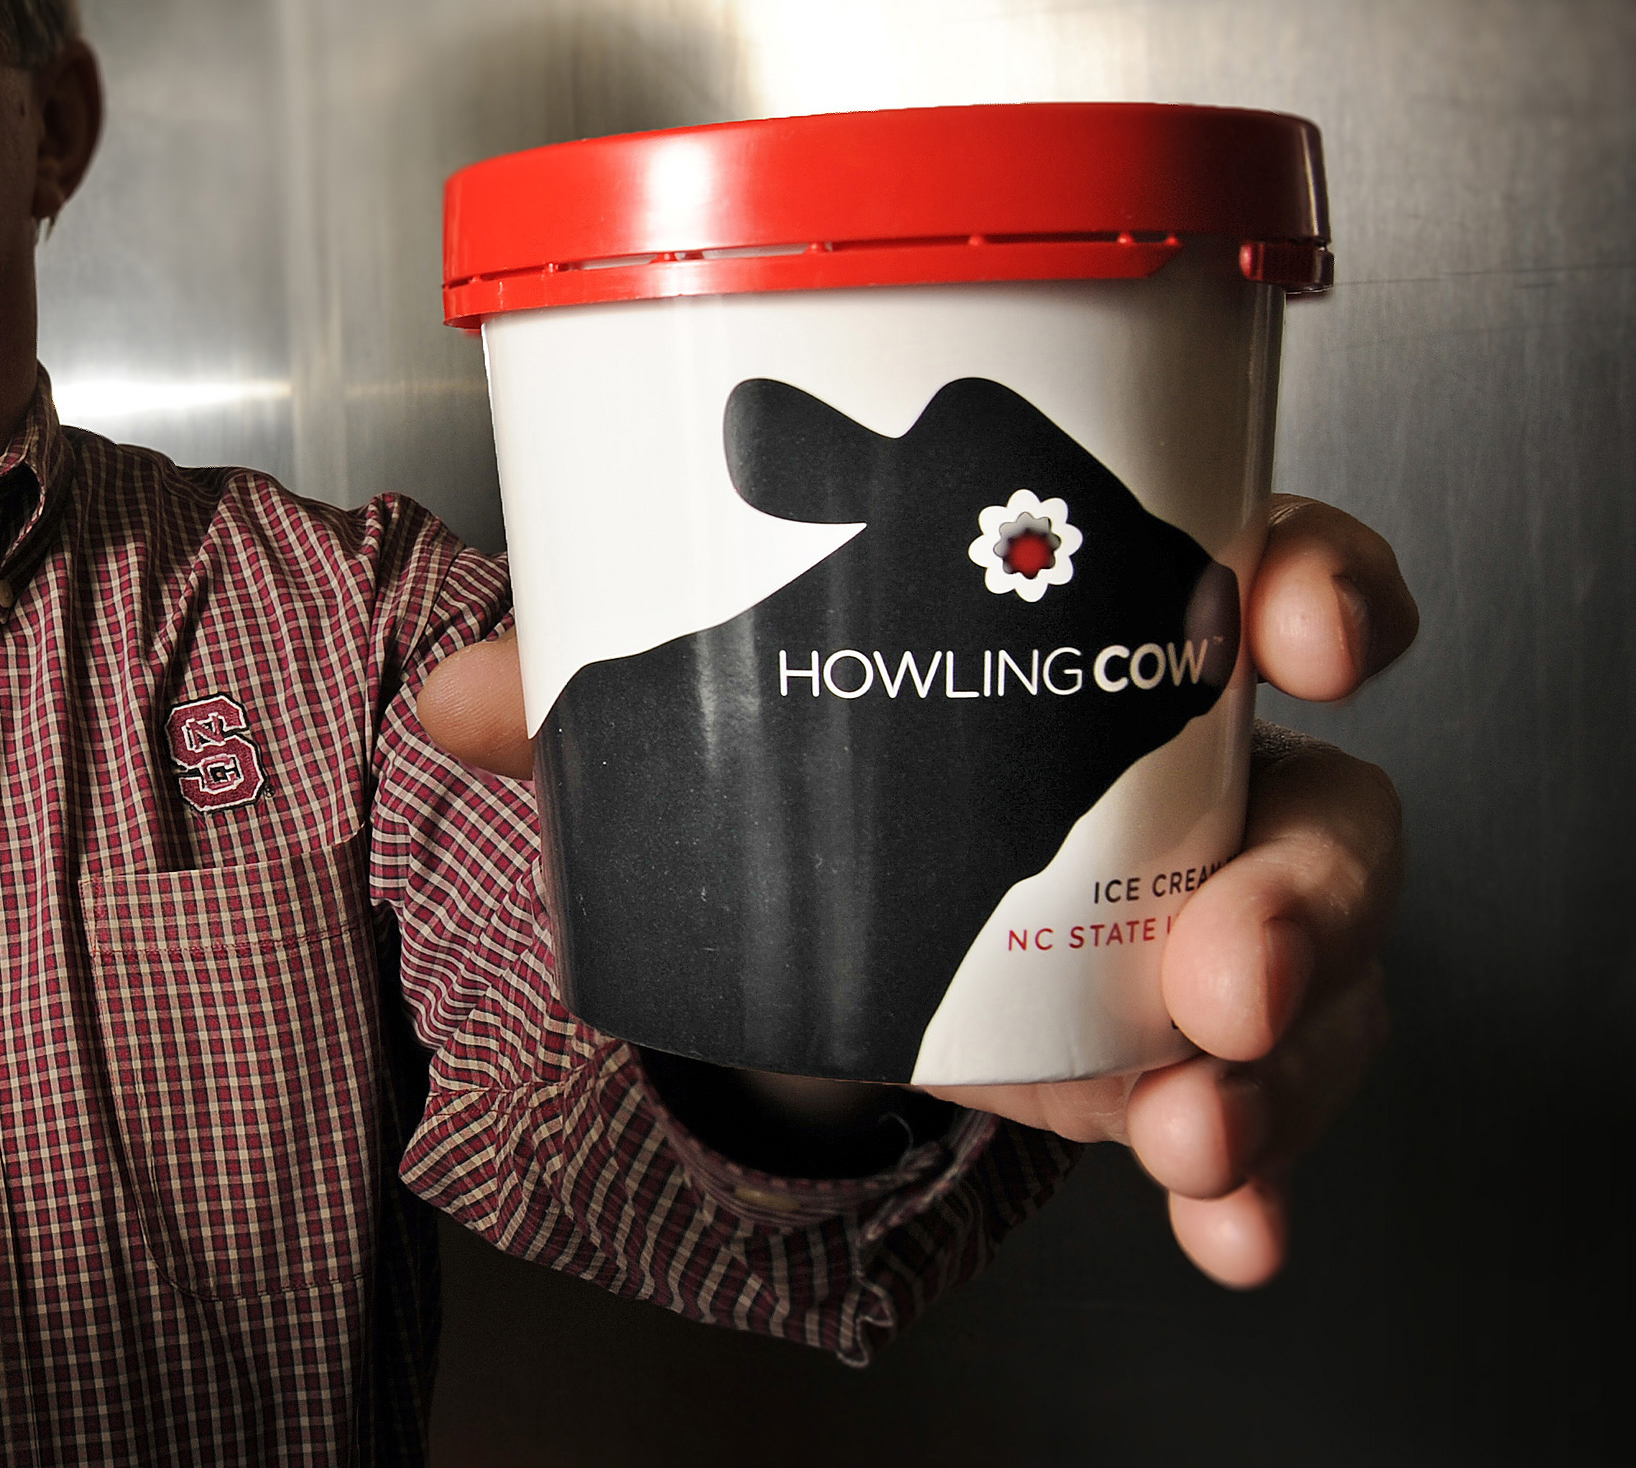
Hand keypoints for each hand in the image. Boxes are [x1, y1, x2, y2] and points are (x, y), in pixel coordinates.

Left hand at [417, 495, 1413, 1287]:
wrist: (819, 887)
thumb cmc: (828, 746)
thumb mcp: (715, 695)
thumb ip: (597, 683)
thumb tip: (465, 698)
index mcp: (1113, 631)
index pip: (1265, 573)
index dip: (1319, 588)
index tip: (1299, 630)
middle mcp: (1202, 777)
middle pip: (1331, 814)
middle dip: (1304, 898)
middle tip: (1222, 974)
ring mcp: (1208, 925)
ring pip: (1319, 986)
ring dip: (1277, 1068)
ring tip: (1186, 1130)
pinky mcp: (1173, 1059)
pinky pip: (1259, 1118)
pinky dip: (1248, 1180)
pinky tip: (1224, 1224)